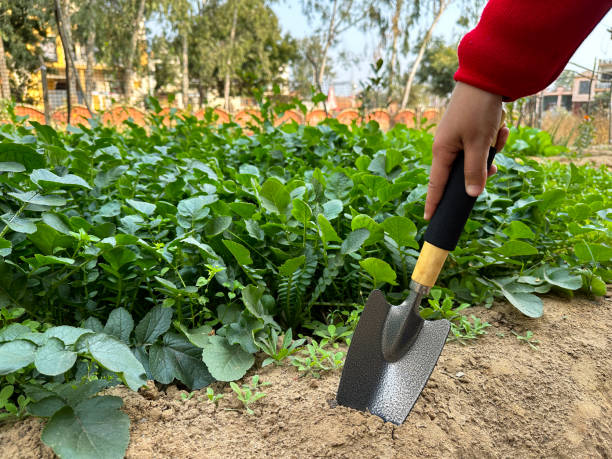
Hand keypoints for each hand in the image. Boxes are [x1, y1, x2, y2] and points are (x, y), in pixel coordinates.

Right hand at [424, 82, 509, 219]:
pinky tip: (501, 127)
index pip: (436, 184)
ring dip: (491, 151)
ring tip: (498, 134)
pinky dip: (492, 140)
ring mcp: (456, 139)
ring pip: (475, 159)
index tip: (429, 219)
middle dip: (481, 169)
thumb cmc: (478, 110)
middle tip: (493, 166)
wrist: (486, 77)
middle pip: (462, 173)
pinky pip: (481, 146)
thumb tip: (472, 194)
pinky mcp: (467, 131)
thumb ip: (475, 171)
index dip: (434, 202)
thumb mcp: (479, 144)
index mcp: (442, 151)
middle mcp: (446, 147)